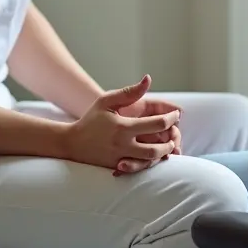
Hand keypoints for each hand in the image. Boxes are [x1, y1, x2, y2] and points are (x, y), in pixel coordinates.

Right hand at [62, 75, 178, 174]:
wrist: (72, 143)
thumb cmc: (91, 119)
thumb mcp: (107, 101)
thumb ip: (129, 92)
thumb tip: (148, 79)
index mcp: (123, 127)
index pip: (156, 124)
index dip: (171, 118)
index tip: (176, 115)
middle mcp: (123, 145)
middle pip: (156, 148)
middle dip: (170, 142)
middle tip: (175, 134)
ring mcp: (121, 159)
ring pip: (150, 161)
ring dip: (163, 154)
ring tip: (169, 146)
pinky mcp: (118, 168)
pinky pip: (140, 168)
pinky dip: (151, 163)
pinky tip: (156, 156)